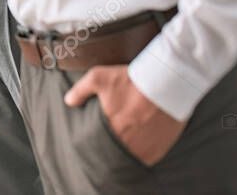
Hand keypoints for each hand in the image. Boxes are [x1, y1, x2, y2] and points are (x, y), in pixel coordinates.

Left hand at [64, 65, 184, 165]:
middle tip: (114, 135)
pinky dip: (143, 152)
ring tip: (128, 137)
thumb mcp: (99, 78)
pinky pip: (147, 157)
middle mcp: (127, 144)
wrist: (166, 83)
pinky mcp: (159, 149)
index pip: (97, 145)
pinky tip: (142, 139)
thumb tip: (69, 101)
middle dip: (112, 146)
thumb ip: (80, 90)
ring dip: (128, 150)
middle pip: (114, 152)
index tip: (98, 135)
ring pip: (130, 157)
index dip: (96, 142)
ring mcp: (145, 149)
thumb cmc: (131, 80)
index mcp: (110, 130)